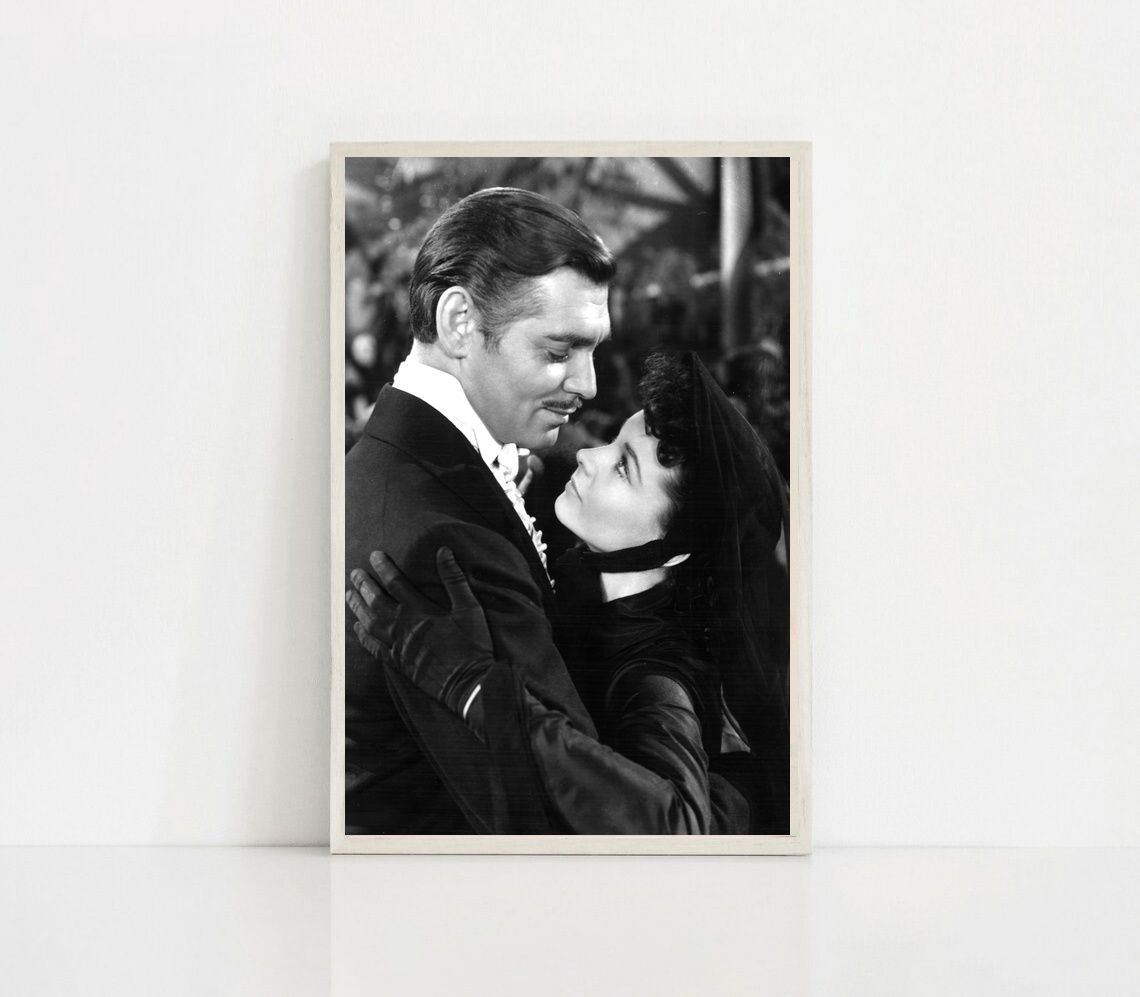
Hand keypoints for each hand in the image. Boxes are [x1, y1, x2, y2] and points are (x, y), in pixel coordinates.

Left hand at [347, 547, 494, 718]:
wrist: (467, 684)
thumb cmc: (472, 646)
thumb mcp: (469, 608)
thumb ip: (454, 579)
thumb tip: (444, 551)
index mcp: (419, 611)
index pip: (395, 583)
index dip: (383, 567)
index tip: (374, 555)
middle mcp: (402, 627)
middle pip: (375, 601)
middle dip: (364, 585)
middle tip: (354, 573)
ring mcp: (396, 646)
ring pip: (369, 622)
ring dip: (357, 607)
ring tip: (349, 595)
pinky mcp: (396, 662)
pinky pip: (372, 646)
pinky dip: (362, 636)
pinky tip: (357, 628)